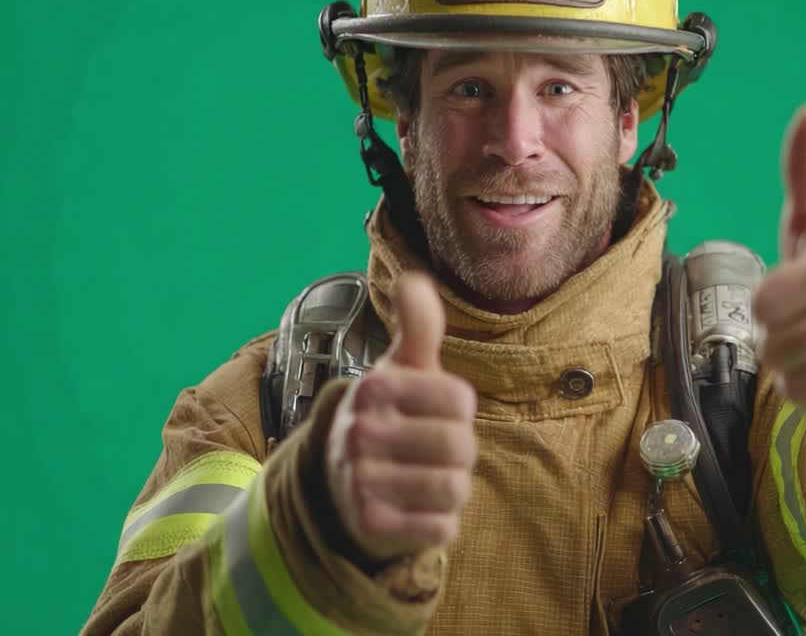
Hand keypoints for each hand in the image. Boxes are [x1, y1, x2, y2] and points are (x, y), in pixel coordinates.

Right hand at [326, 272, 476, 560]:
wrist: (345, 484)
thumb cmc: (392, 416)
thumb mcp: (404, 368)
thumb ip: (418, 326)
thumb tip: (414, 278)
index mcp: (374, 387)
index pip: (461, 400)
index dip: (458, 410)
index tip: (433, 412)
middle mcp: (360, 431)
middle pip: (461, 446)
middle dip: (458, 454)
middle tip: (430, 452)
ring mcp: (361, 480)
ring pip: (454, 488)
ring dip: (451, 488)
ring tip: (424, 479)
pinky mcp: (370, 525)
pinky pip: (441, 527)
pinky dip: (439, 522)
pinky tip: (415, 510)